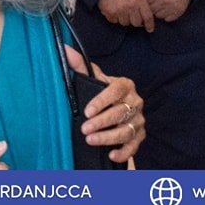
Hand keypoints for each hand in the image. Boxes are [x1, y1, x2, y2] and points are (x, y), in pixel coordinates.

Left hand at [66, 47, 144, 163]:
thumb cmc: (105, 92)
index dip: (101, 101)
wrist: (119, 106)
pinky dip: (124, 152)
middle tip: (85, 129)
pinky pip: (134, 145)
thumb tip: (65, 50)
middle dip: (101, 122)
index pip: (115, 91)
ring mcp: (138, 119)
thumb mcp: (95, 79)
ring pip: (126, 130)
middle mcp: (135, 101)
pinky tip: (111, 154)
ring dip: (108, 137)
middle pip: (120, 112)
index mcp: (125, 85)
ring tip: (91, 140)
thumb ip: (81, 66)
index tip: (87, 111)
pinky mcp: (140, 135)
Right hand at [98, 0, 154, 31]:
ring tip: (123, 10)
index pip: (147, 17)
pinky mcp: (110, 13)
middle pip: (136, 23)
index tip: (150, 29)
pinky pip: (114, 21)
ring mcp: (120, 10)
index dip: (149, 25)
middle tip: (133, 14)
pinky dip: (115, 17)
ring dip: (125, 19)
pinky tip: (115, 10)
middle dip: (136, 20)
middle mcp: (130, 6)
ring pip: (125, 23)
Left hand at [143, 0, 189, 21]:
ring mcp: (170, 8)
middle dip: (149, 6)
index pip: (144, 1)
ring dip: (156, 11)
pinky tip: (165, 8)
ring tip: (159, 4)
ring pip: (157, 15)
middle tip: (152, 1)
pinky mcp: (177, 13)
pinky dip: (165, 15)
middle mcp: (163, 1)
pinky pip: (166, 19)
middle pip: (150, 9)